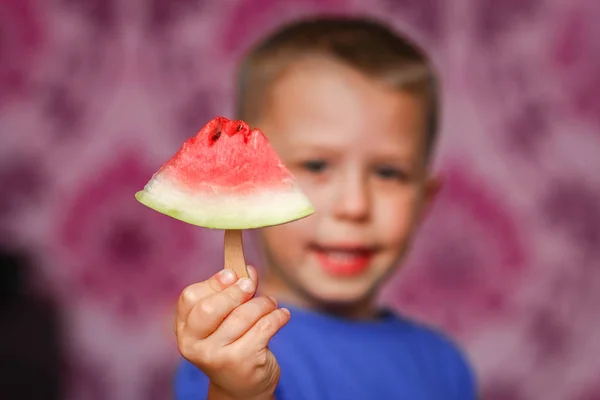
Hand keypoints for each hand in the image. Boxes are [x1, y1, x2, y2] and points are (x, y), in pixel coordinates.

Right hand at [175, 266, 289, 399]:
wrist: (241, 388)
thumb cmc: (232, 345)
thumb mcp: (224, 321)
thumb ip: (231, 295)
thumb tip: (247, 270)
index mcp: (185, 330)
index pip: (190, 297)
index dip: (213, 282)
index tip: (232, 274)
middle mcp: (195, 345)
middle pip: (211, 307)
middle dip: (235, 291)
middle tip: (251, 285)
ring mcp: (216, 356)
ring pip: (242, 315)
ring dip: (263, 303)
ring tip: (271, 303)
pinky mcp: (241, 362)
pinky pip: (264, 327)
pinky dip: (278, 316)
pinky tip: (283, 315)